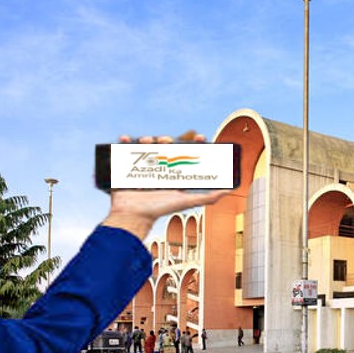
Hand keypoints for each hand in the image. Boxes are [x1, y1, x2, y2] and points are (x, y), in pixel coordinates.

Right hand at [101, 132, 231, 238]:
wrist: (133, 215)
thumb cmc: (158, 210)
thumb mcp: (186, 201)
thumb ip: (207, 197)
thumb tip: (228, 191)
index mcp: (175, 174)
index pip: (188, 155)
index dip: (195, 144)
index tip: (200, 137)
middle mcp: (160, 170)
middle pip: (166, 148)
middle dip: (167, 140)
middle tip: (165, 141)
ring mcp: (144, 168)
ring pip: (148, 147)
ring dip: (147, 139)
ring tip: (145, 141)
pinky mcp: (128, 169)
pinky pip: (125, 152)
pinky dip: (124, 143)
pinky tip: (125, 139)